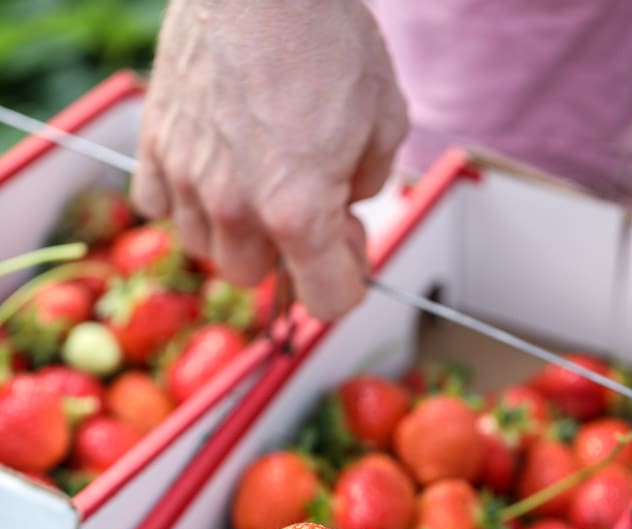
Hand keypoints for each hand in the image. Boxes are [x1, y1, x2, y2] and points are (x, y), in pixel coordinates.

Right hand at [132, 0, 408, 320]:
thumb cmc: (327, 35)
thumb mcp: (385, 118)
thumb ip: (367, 185)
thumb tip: (344, 208)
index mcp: (299, 210)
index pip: (324, 301)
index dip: (346, 284)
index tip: (349, 254)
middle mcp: (236, 206)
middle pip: (252, 277)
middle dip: (282, 255)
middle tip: (303, 208)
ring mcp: (188, 176)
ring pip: (203, 247)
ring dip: (232, 230)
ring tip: (254, 179)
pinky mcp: (155, 143)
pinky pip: (158, 205)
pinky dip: (183, 199)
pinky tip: (210, 166)